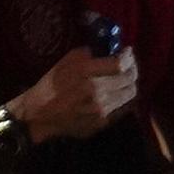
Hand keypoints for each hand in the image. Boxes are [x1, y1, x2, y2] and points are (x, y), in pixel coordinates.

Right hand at [13, 47, 137, 143]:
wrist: (40, 115)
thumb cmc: (51, 85)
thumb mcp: (65, 62)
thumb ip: (88, 55)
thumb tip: (108, 51)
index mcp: (86, 74)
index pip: (119, 65)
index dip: (128, 58)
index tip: (128, 52)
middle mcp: (97, 92)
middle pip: (129, 80)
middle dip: (132, 70)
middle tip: (129, 65)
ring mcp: (101, 110)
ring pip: (129, 95)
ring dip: (129, 84)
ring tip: (125, 79)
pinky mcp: (102, 123)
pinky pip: (121, 108)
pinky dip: (122, 99)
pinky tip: (117, 93)